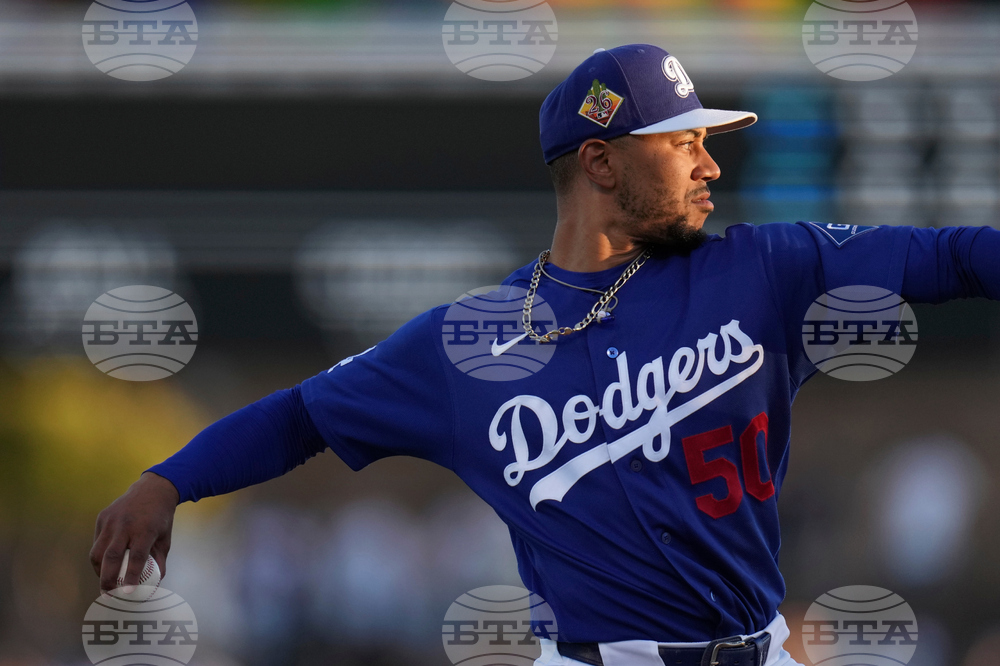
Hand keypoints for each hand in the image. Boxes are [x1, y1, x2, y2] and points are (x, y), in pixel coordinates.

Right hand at [90, 472, 178, 592]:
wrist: (153, 489)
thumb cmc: (160, 518)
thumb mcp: (165, 538)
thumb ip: (159, 561)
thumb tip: (154, 585)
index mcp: (145, 530)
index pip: (136, 557)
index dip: (131, 576)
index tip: (128, 592)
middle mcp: (126, 525)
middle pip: (111, 557)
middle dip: (107, 580)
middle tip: (108, 595)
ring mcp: (111, 520)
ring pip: (97, 551)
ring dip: (99, 570)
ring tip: (105, 582)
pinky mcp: (102, 517)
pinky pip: (97, 541)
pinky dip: (99, 556)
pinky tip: (104, 565)